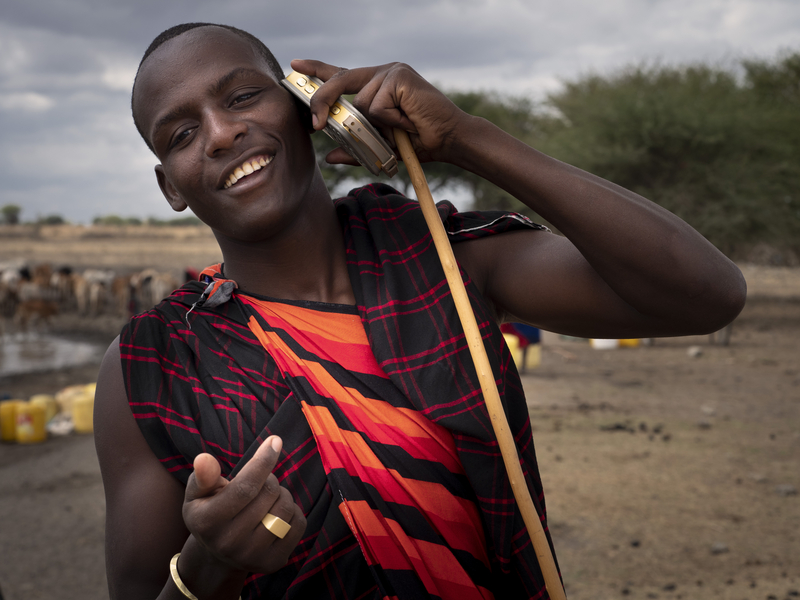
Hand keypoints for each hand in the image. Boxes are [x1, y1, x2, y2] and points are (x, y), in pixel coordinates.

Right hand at [182, 435, 306, 574]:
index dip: (263, 461)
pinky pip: (298, 524)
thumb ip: (203, 476)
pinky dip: (293, 511)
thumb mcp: (197, 493)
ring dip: (281, 493)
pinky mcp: (273, 562)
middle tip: (260, 482)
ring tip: (266, 498)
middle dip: (269, 478)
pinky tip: (276, 513)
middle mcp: (229, 543)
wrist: (218, 555)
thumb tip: (204, 459)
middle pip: (268, 493)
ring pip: (285, 507)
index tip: (275, 440)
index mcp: (208, 522)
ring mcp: (252, 556)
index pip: (245, 487)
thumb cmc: (209, 512)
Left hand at [290, 59, 469, 164]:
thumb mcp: (381, 148)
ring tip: (401, 127)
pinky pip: (377, 105)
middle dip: (323, 100)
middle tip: (316, 123)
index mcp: (376, 85)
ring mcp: (391, 71)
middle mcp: (382, 73)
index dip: (318, 69)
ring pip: (361, 102)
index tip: (295, 65)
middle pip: (340, 80)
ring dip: (379, 124)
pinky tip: (408, 121)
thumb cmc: (419, 142)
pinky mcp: (399, 76)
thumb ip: (355, 149)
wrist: (449, 140)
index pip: (341, 75)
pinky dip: (390, 120)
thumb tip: (329, 157)